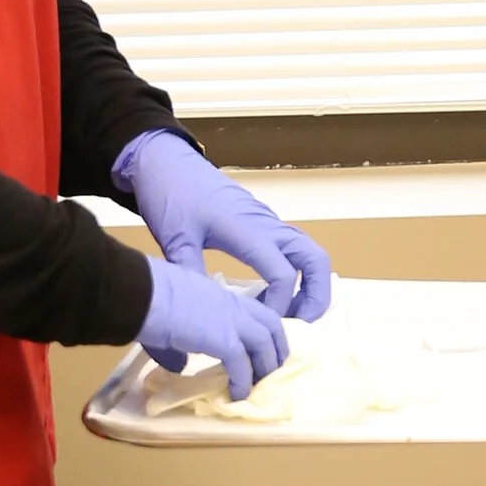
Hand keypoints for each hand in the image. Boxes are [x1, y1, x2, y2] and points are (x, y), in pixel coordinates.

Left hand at [116, 132, 333, 323]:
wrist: (168, 161)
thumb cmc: (171, 193)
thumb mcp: (175, 237)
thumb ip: (190, 273)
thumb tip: (200, 312)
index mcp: (248, 230)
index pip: (282, 273)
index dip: (280, 305)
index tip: (260, 324)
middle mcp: (266, 225)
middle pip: (314, 259)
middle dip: (318, 294)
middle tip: (302, 323)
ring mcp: (267, 222)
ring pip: (308, 252)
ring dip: (309, 284)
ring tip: (289, 314)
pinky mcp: (261, 222)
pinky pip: (291, 249)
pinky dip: (294, 273)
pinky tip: (268, 294)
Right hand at [138, 257, 290, 401]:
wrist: (139, 292)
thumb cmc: (145, 296)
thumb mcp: (169, 315)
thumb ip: (179, 339)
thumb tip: (178, 364)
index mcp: (217, 294)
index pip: (252, 311)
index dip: (261, 331)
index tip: (260, 350)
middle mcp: (230, 304)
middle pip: (271, 324)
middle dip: (276, 348)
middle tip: (270, 371)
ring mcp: (230, 320)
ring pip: (265, 343)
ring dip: (265, 367)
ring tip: (257, 387)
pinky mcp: (223, 339)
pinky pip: (242, 365)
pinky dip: (243, 382)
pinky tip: (237, 395)